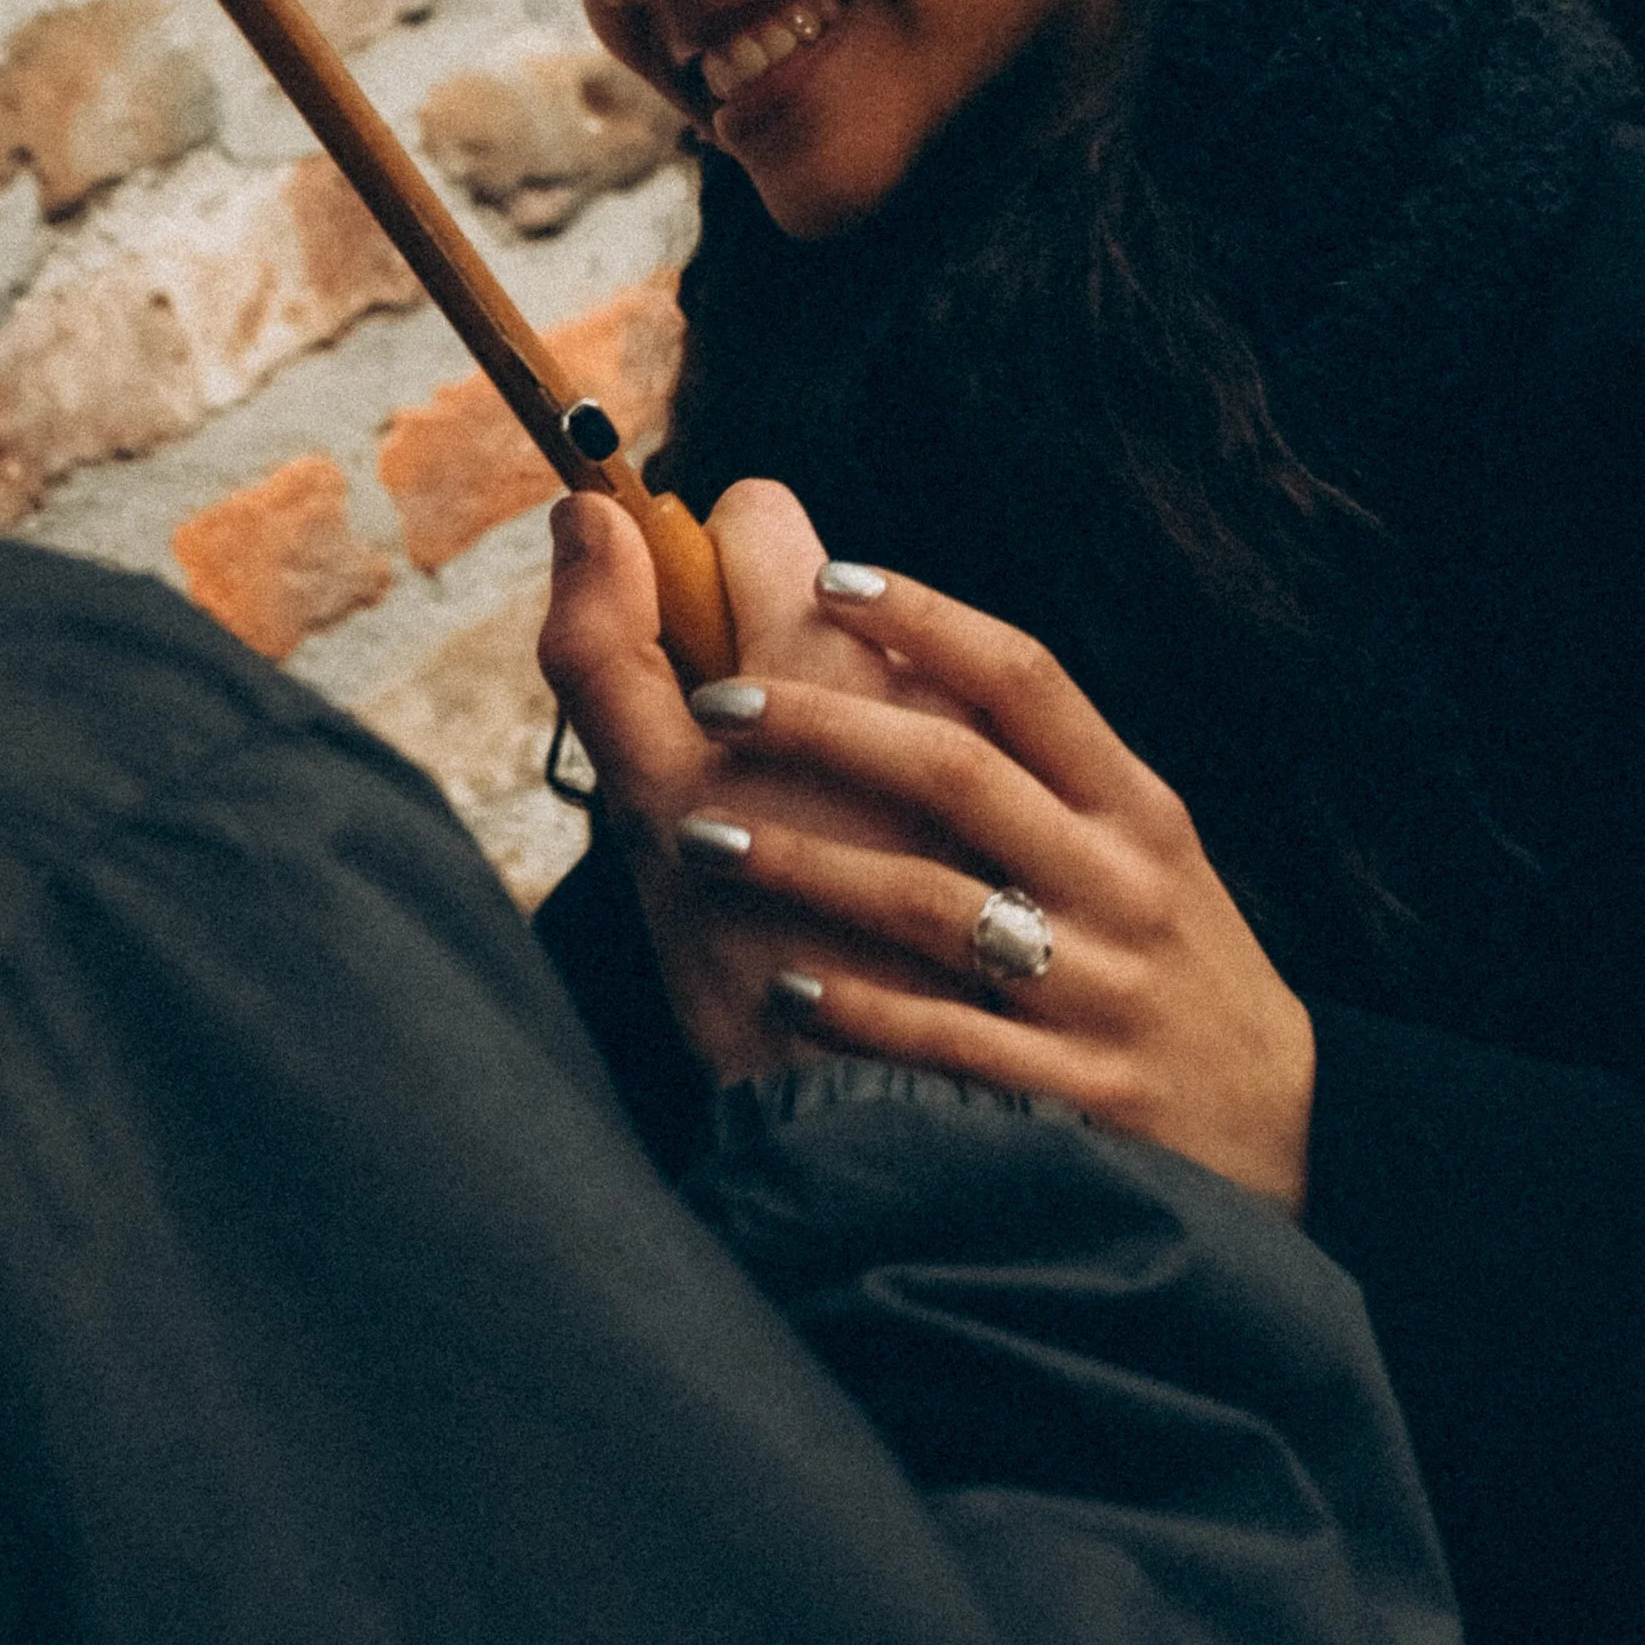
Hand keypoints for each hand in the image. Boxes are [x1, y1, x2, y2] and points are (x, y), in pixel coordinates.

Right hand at [540, 479, 975, 1089]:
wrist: (910, 1136)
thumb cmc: (759, 976)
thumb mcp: (651, 814)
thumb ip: (605, 652)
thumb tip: (586, 508)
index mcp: (817, 649)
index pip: (756, 517)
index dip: (705, 572)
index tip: (685, 664)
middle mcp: (926, 676)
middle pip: (829, 599)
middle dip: (777, 667)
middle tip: (740, 777)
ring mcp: (1002, 746)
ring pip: (903, 689)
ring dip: (851, 739)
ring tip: (820, 846)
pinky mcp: (1058, 827)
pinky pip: (984, 774)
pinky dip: (930, 808)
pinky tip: (895, 891)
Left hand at [680, 562, 1316, 1214]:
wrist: (1286, 1138)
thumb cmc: (1172, 965)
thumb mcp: (1142, 849)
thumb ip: (1046, 769)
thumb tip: (904, 655)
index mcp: (1136, 808)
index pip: (1026, 677)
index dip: (926, 617)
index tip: (827, 576)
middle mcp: (1121, 883)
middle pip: (956, 771)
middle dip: (823, 727)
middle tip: (717, 703)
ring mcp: (1099, 991)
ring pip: (932, 902)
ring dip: (804, 863)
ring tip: (701, 836)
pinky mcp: (1075, 1095)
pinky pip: (945, 1036)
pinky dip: (858, 1007)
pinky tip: (780, 984)